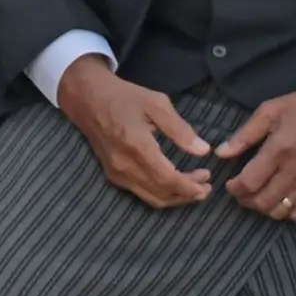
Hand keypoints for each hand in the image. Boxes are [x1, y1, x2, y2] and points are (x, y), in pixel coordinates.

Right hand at [56, 57, 212, 209]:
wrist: (87, 98)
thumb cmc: (123, 96)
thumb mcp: (155, 103)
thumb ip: (180, 129)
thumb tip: (203, 151)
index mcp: (137, 145)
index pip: (168, 179)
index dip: (190, 186)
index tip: (207, 181)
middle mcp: (125, 165)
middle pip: (162, 193)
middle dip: (188, 193)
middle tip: (206, 183)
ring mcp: (116, 172)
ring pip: (152, 198)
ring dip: (176, 197)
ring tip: (194, 186)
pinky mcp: (112, 175)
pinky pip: (141, 193)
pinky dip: (161, 194)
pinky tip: (172, 182)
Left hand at [216, 74, 295, 220]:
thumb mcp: (270, 110)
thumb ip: (244, 135)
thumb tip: (221, 153)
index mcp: (279, 149)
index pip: (249, 183)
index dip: (234, 188)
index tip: (229, 183)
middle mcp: (295, 170)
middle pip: (263, 202)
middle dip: (245, 201)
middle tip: (240, 191)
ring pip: (281, 212)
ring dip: (263, 208)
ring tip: (257, 195)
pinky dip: (285, 211)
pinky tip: (278, 198)